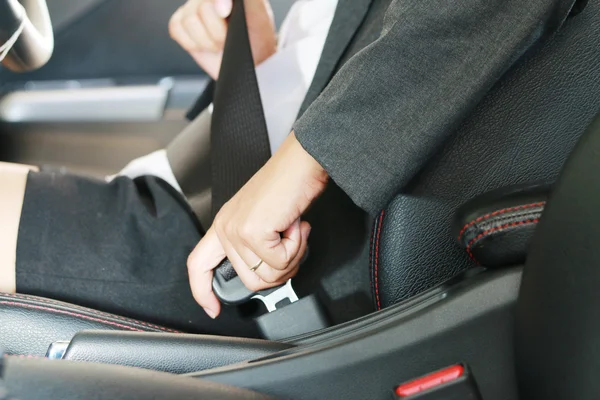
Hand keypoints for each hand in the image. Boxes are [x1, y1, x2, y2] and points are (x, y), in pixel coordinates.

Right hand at [169, 0, 276, 78]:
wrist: (250, 59)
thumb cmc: (256, 36)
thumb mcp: (258, 13)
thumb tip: (224, 0)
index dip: (218, 2)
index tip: (225, 12)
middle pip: (201, 8)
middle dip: (217, 31)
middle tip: (228, 39)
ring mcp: (192, 7)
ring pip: (188, 20)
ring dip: (205, 40)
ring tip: (219, 44)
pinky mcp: (180, 23)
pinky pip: (176, 28)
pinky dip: (191, 42)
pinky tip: (204, 45)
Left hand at [187, 132, 327, 317]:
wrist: (302, 161)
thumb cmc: (289, 185)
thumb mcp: (264, 219)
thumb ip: (257, 246)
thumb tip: (270, 274)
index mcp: (224, 225)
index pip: (198, 265)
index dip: (202, 292)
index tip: (212, 309)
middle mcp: (226, 228)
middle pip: (250, 281)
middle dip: (281, 270)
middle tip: (291, 244)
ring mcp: (237, 230)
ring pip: (268, 275)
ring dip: (291, 257)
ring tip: (293, 230)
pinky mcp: (253, 231)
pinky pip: (280, 262)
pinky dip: (297, 247)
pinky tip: (296, 225)